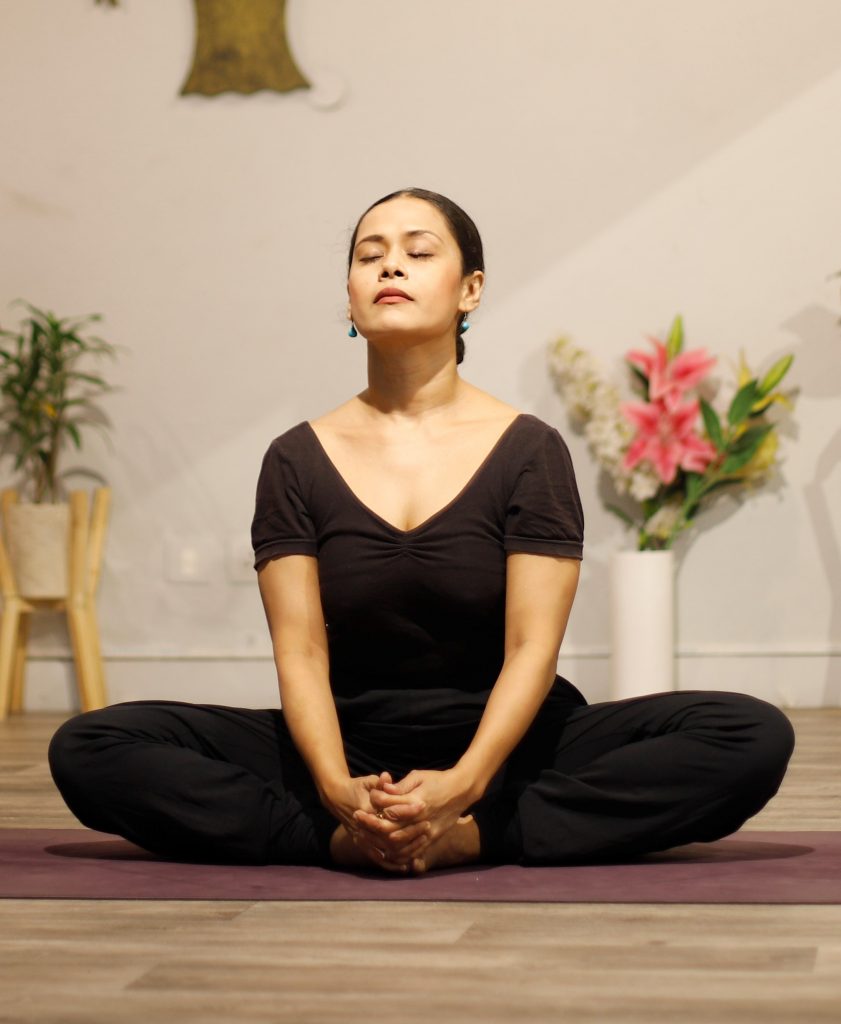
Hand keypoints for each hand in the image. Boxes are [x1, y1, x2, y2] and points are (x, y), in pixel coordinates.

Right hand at [324, 772, 427, 870]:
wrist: (337, 798)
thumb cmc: (357, 787)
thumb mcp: (368, 781)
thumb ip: (379, 782)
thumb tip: (387, 776)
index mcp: (367, 809)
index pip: (390, 812)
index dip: (407, 810)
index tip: (423, 805)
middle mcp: (364, 827)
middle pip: (392, 834)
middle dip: (412, 831)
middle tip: (428, 825)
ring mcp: (362, 838)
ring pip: (387, 849)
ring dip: (406, 847)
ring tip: (423, 841)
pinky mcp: (361, 844)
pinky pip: (378, 859)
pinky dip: (391, 864)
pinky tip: (405, 866)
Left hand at [354, 769, 471, 859]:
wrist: (461, 791)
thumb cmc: (438, 780)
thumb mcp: (419, 776)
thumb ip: (401, 786)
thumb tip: (384, 789)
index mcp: (416, 801)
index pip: (389, 806)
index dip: (375, 802)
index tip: (365, 799)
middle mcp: (420, 818)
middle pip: (389, 827)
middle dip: (370, 823)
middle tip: (356, 817)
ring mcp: (426, 831)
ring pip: (397, 843)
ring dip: (378, 840)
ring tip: (364, 834)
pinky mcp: (431, 839)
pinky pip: (410, 852)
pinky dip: (395, 853)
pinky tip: (382, 849)